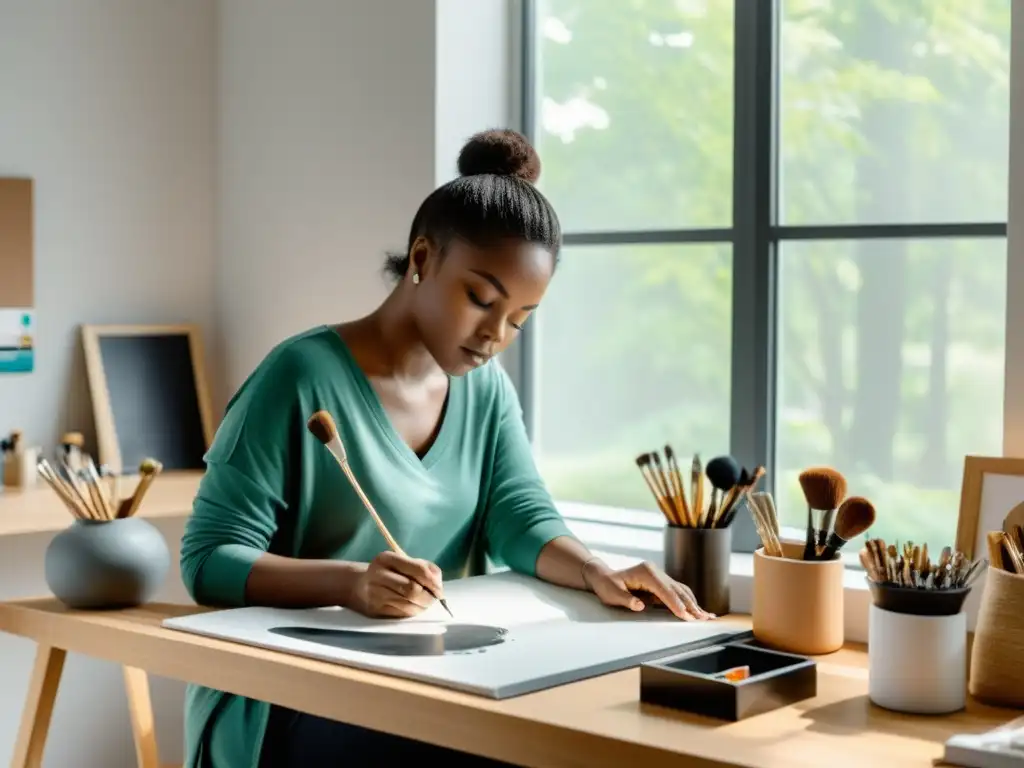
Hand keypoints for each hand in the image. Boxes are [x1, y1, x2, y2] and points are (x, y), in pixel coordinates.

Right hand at [350, 551, 444, 618]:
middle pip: (413, 589)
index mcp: (387, 558)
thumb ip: (426, 569)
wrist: (358, 586)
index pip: (418, 570)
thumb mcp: (404, 563)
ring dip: (422, 606)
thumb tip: (438, 585)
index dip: (433, 582)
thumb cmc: (389, 572)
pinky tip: (413, 607)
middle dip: (428, 597)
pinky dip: (412, 612)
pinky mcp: (375, 610)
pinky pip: (401, 614)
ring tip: (425, 603)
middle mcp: (378, 574)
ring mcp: (375, 593)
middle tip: (434, 599)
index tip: (439, 589)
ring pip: (408, 604)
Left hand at [582, 559, 714, 620]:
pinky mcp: (661, 582)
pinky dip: (689, 601)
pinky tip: (698, 610)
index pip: (664, 590)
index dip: (675, 603)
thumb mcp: (612, 594)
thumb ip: (626, 600)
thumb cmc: (607, 586)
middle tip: (702, 618)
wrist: (604, 577)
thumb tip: (640, 605)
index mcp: (646, 572)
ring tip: (706, 617)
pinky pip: (678, 592)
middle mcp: (656, 572)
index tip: (685, 615)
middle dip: (690, 605)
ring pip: (681, 590)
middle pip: (677, 590)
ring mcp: (660, 576)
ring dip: (693, 604)